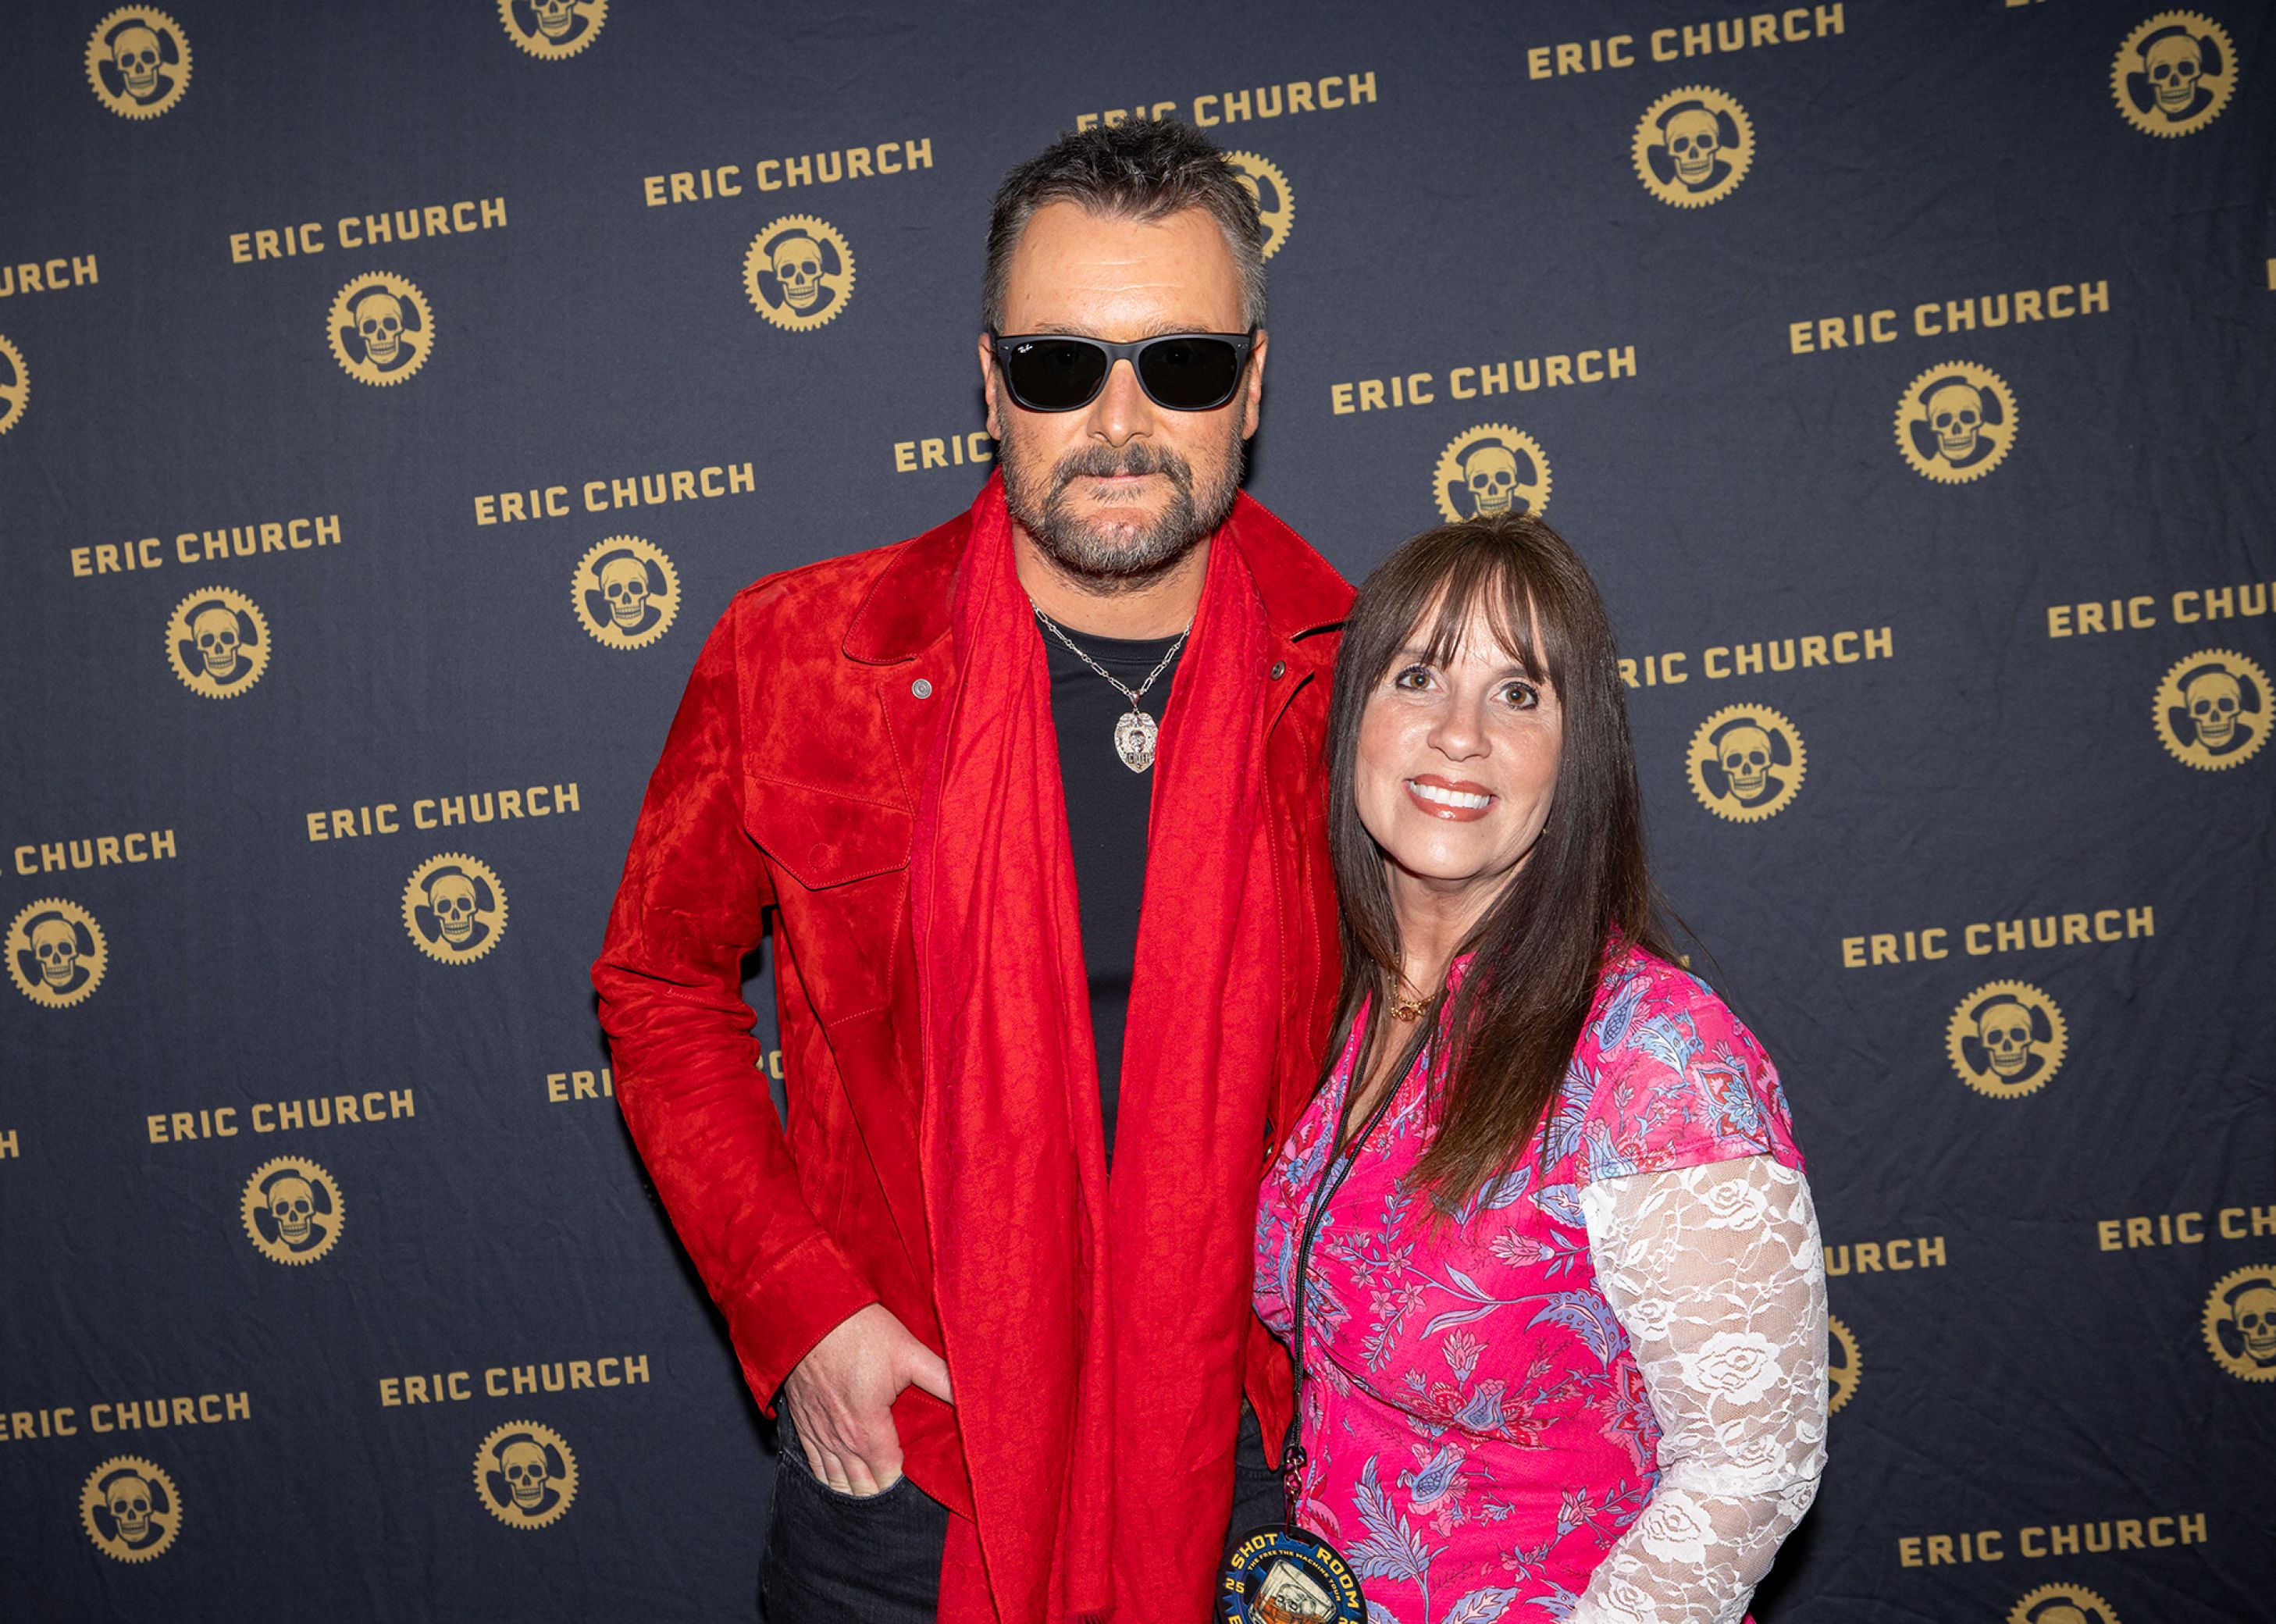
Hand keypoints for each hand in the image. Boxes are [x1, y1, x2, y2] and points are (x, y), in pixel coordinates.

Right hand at [779, 1303, 952, 1494]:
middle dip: (884, 1495)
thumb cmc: (859, 1332)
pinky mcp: (803, 1424)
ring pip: (837, 1483)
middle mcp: (841, 1441)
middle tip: (904, 1499)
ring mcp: (818, 1434)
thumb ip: (942, 1380)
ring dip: (856, 1492)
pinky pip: (814, 1465)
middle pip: (864, 1488)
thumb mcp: (908, 1352)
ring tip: (876, 1499)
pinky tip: (840, 1485)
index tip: (925, 1483)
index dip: (908, 1485)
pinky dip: (829, 1479)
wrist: (809, 1313)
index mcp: (868, 1430)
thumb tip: (975, 1397)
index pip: (890, 1479)